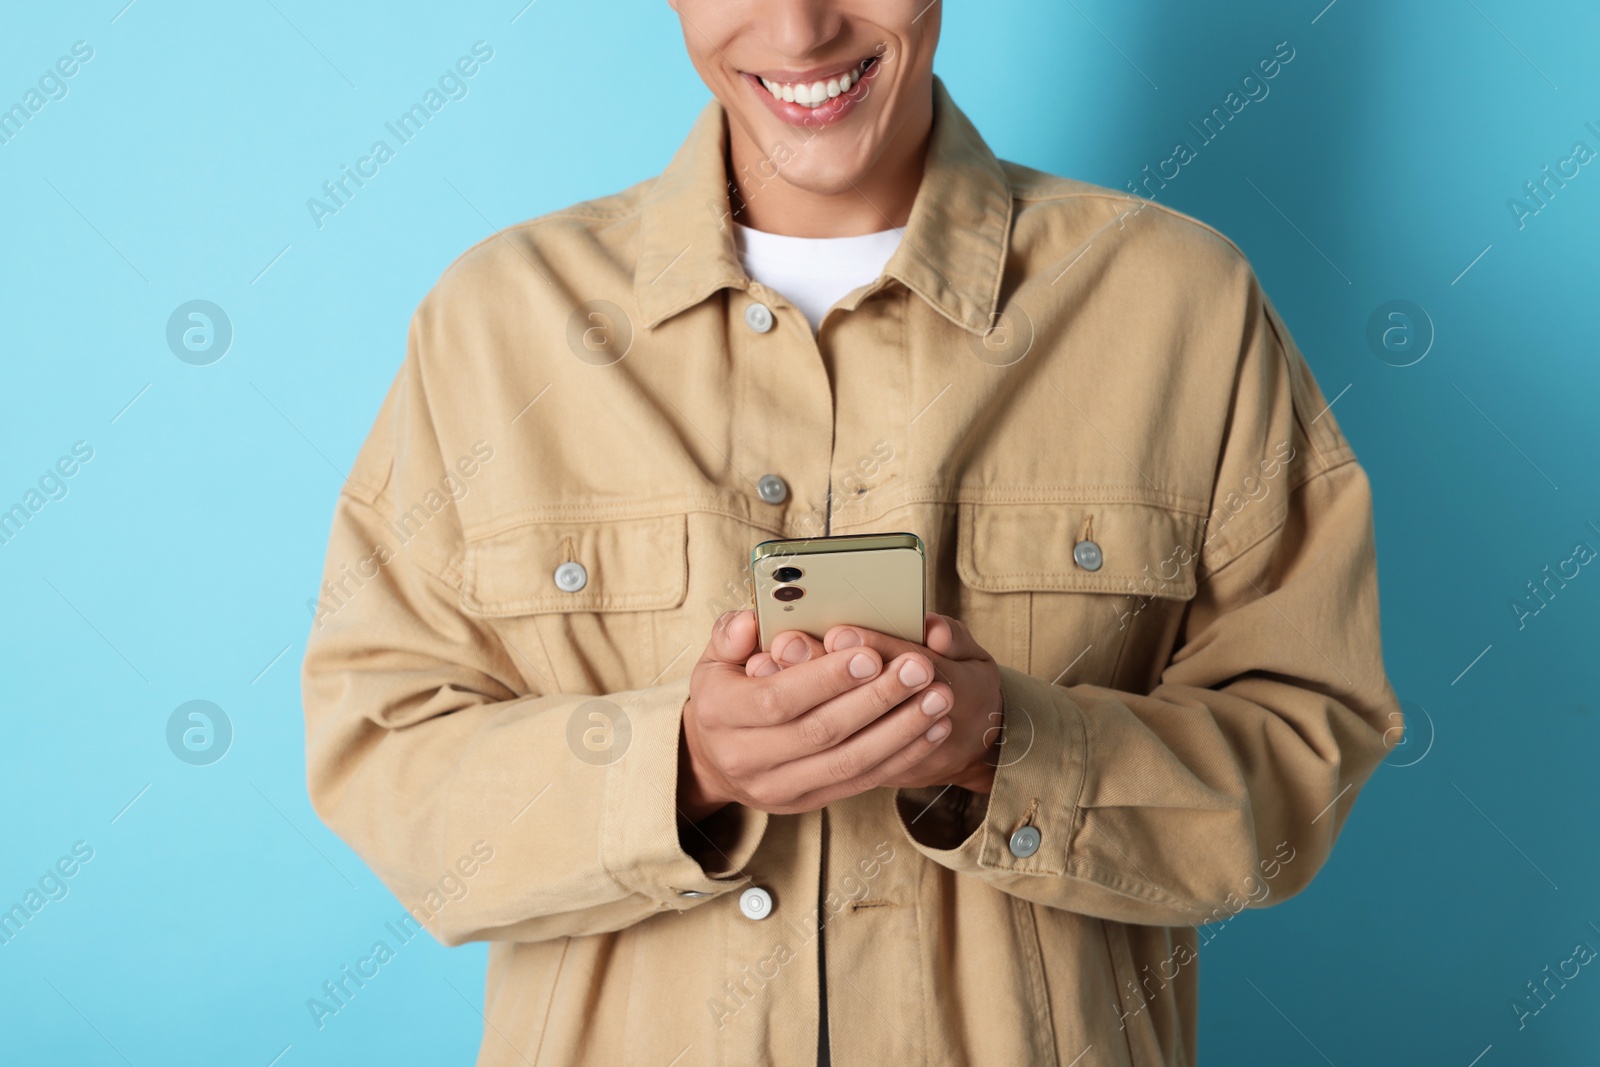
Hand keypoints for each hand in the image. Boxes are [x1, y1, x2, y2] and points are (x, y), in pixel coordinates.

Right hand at [677, 610, 957, 818]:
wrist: (715, 759)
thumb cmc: (726, 693)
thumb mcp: (715, 658)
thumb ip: (730, 636)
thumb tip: (750, 622)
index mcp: (720, 713)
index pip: (778, 698)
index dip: (826, 678)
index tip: (870, 654)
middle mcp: (746, 757)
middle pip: (821, 732)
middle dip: (877, 699)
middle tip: (920, 668)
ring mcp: (779, 787)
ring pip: (850, 761)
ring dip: (902, 730)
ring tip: (939, 698)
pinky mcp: (808, 802)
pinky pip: (862, 780)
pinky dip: (903, 755)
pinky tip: (933, 729)